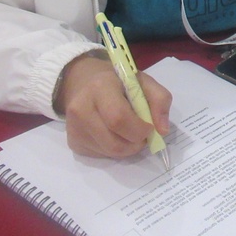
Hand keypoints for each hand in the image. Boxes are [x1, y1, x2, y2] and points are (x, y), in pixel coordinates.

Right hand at [57, 52, 171, 158]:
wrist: (83, 82)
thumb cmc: (117, 81)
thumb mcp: (142, 80)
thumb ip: (160, 100)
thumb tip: (162, 130)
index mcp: (100, 88)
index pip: (119, 119)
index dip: (139, 129)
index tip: (150, 127)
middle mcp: (81, 109)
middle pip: (114, 142)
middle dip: (136, 143)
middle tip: (143, 135)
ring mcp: (74, 128)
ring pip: (109, 152)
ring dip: (127, 148)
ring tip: (130, 133)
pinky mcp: (73, 142)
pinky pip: (100, 154)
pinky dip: (114, 149)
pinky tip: (114, 134)